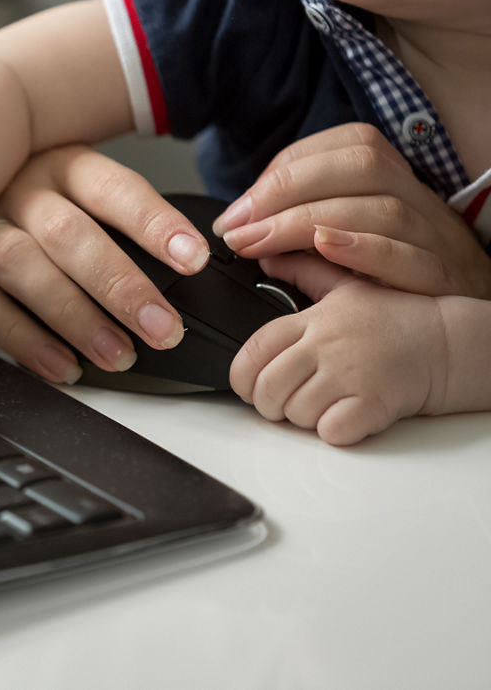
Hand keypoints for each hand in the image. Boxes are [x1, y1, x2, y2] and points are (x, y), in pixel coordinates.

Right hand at [0, 144, 211, 381]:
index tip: (195, 260)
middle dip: (120, 286)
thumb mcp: (79, 192)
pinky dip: (24, 341)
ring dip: (74, 317)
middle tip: (162, 329)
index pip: (114, 189)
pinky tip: (63, 365)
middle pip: (68, 234)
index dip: (154, 224)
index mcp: (62, 165)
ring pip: (21, 266)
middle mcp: (18, 191)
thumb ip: (121, 223)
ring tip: (118, 354)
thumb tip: (189, 264)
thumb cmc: (34, 207)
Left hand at [212, 123, 490, 297]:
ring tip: (258, 243)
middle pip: (361, 165)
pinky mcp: (438, 279)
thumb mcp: (348, 239)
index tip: (240, 208)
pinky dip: (362, 248)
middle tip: (238, 227)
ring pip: (380, 207)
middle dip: (287, 190)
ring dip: (306, 221)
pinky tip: (323, 248)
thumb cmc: (391, 279)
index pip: (346, 146)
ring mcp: (433, 238)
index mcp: (394, 181)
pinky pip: (408, 255)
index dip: (285, 170)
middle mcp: (417, 200)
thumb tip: (242, 225)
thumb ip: (302, 223)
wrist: (455, 330)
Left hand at [230, 253, 447, 445]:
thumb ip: (303, 274)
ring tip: (328, 401)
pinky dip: (333, 431)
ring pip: (296, 414)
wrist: (450, 343)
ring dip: (305, 418)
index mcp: (313, 321)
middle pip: (268, 389)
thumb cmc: (397, 319)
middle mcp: (326, 346)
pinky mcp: (372, 404)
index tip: (247, 386)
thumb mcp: (345, 287)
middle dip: (270, 404)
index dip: (241, 376)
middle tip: (287, 401)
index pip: (254, 350)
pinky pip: (330, 432)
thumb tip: (266, 260)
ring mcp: (349, 375)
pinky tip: (347, 414)